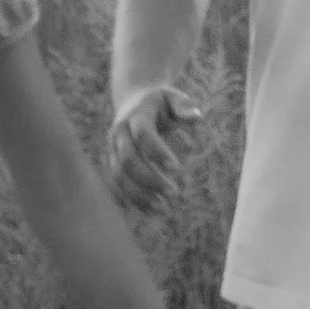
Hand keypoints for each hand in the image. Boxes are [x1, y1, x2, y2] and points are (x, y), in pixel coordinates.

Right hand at [110, 82, 201, 214]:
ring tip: (163, 208)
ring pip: (119, 175)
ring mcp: (113, 149)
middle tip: (174, 193)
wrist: (132, 101)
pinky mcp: (113, 162)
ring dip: (139, 193)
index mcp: (136, 115)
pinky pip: (118, 184)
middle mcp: (120, 132)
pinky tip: (151, 211)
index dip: (157, 152)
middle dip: (149, 178)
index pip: (143, 134)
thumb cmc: (160, 102)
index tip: (176, 169)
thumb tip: (197, 117)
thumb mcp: (172, 97)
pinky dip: (132, 199)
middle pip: (128, 159)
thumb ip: (184, 106)